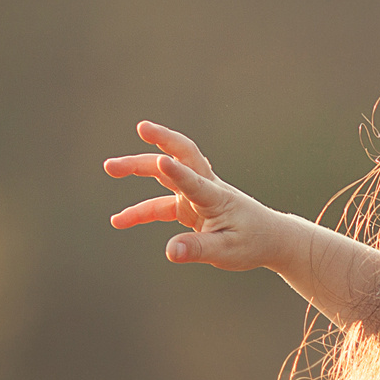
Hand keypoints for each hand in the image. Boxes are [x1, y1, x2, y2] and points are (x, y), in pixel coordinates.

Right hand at [104, 122, 299, 271]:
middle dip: (161, 140)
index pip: (196, 181)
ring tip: (109, 167)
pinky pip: (160, 205)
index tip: (162, 161)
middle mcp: (206, 189)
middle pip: (182, 157)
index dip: (178, 173)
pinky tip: (119, 221)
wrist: (270, 239)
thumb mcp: (226, 252)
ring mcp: (195, 195)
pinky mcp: (189, 206)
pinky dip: (140, 212)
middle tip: (141, 127)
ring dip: (139, 168)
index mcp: (217, 198)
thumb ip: (197, 249)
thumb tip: (170, 251)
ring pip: (164, 175)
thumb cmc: (253, 242)